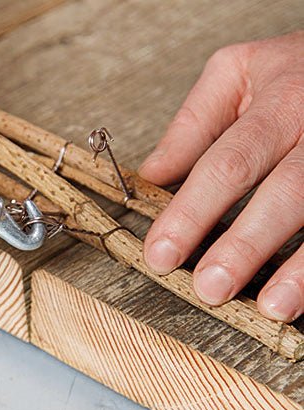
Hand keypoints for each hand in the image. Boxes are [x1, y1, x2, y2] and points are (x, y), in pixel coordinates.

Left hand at [139, 31, 302, 322]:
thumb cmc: (292, 72)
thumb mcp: (237, 75)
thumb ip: (193, 125)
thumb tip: (150, 176)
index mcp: (278, 98)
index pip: (225, 164)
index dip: (191, 213)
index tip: (160, 254)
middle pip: (282, 191)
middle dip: (243, 245)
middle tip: (210, 288)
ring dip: (300, 266)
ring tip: (270, 307)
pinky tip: (303, 297)